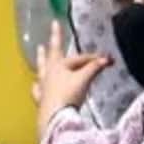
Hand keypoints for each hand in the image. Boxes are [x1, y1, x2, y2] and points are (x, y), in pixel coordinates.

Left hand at [34, 21, 109, 137]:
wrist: (55, 117)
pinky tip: (36, 84)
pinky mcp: (42, 99)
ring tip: (39, 49)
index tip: (107, 59)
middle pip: (53, 53)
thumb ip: (95, 68)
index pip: (79, 58)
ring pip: (42, 68)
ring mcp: (43, 85)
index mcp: (59, 66)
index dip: (94, 58)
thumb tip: (108, 59)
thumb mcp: (85, 79)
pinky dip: (38, 84)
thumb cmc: (68, 95)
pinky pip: (38, 88)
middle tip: (54, 27)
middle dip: (55, 40)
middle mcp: (49, 73)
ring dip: (42, 58)